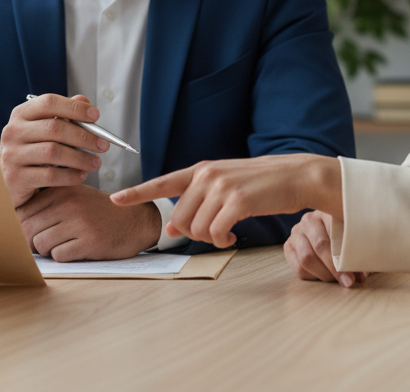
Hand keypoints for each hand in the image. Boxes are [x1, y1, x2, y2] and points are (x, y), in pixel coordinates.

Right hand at [0, 93, 109, 207]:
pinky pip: (50, 176)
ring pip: (53, 152)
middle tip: (103, 144)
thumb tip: (84, 100)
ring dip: (80, 158)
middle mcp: (13, 132)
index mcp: (21, 114)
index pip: (49, 102)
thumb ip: (64, 113)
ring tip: (96, 162)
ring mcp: (12, 155)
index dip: (74, 108)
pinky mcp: (16, 178)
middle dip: (84, 136)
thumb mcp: (44, 128)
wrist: (10, 179)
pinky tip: (81, 175)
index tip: (96, 116)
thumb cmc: (32, 149)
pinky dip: (70, 176)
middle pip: (54, 128)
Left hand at [17, 184, 161, 260]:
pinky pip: (59, 256)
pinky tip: (75, 249)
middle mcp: (68, 203)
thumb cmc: (99, 211)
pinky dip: (63, 257)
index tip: (27, 232)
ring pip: (41, 243)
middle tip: (41, 244)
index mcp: (62, 189)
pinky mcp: (89, 241)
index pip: (24, 210)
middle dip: (30, 241)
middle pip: (28, 228)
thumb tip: (14, 221)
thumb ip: (48, 204)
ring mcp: (79, 222)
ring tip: (61, 245)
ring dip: (47, 250)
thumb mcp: (74, 197)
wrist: (135, 219)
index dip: (20, 226)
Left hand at [111, 154, 342, 248]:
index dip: (137, 192)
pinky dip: (222, 239)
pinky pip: (215, 232)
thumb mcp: (223, 186)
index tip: (115, 199)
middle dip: (193, 232)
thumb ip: (197, 201)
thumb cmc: (258, 184)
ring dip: (210, 237)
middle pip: (180, 218)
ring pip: (196, 228)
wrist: (293, 175)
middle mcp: (206, 175)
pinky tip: (233, 233)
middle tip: (214, 231)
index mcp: (200, 169)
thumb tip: (172, 228)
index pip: (162, 182)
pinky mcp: (237, 200)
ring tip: (227, 231)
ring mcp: (220, 186)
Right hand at [284, 210, 364, 287]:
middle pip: (316, 250)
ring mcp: (296, 233)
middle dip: (333, 271)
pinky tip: (323, 274)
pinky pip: (298, 268)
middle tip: (346, 282)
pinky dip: (313, 277)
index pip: (328, 240)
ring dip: (323, 275)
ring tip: (335, 278)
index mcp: (325, 213)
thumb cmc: (344, 234)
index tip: (351, 278)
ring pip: (305, 261)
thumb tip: (358, 278)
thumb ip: (354, 254)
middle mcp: (307, 220)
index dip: (339, 261)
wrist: (329, 227)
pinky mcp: (289, 246)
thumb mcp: (351, 238)